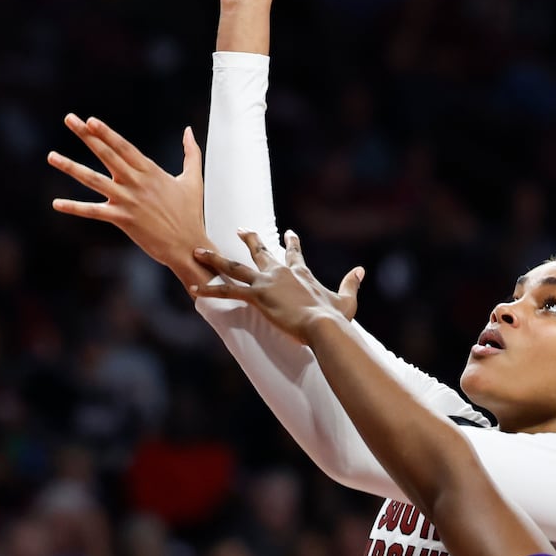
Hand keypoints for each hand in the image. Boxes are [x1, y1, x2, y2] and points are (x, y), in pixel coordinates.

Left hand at [48, 115, 213, 290]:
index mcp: (151, 171)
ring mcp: (128, 200)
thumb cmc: (191, 213)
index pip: (123, 146)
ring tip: (51, 156)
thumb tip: (188, 130)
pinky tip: (56, 203)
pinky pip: (94, 211)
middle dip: (86, 136)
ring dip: (71, 167)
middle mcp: (137, 182)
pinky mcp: (123, 219)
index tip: (89, 120)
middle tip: (69, 119)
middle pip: (106, 154)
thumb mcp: (194, 179)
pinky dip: (74, 207)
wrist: (188, 244)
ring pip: (94, 180)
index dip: (106, 133)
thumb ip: (191, 153)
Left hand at [191, 230, 364, 341]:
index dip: (290, 243)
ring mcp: (266, 282)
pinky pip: (227, 291)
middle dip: (249, 240)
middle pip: (260, 251)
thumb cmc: (334, 318)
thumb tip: (361, 270)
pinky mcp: (256, 295)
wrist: (323, 326)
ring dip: (214, 259)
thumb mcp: (347, 300)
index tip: (287, 233)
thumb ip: (352, 283)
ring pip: (234, 267)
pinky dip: (209, 289)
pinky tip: (193, 288)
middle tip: (239, 230)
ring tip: (198, 251)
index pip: (293, 253)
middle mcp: (280, 272)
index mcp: (301, 272)